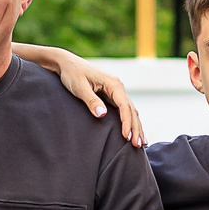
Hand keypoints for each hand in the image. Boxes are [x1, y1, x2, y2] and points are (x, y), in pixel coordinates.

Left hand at [20, 44, 145, 146]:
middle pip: (131, 110)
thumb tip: (102, 114)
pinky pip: (124, 110)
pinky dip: (130, 121)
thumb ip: (91, 101)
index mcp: (113, 83)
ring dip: (136, 127)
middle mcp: (118, 87)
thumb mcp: (79, 87)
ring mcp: (116, 91)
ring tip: (140, 143)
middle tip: (137, 145)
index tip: (126, 137)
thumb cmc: (72, 74)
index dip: (127, 123)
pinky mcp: (112, 95)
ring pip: (131, 111)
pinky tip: (133, 132)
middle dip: (136, 128)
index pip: (125, 106)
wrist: (67, 64)